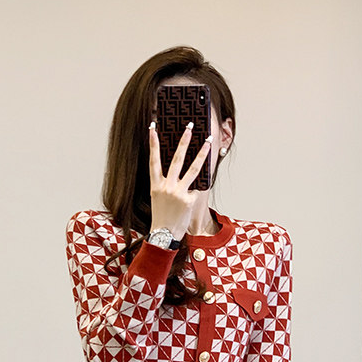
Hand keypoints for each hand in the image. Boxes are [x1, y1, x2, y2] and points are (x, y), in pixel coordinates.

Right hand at [148, 121, 212, 241]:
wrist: (164, 235)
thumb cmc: (161, 217)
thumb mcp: (158, 198)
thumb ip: (166, 184)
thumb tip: (179, 172)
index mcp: (156, 185)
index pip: (154, 160)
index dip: (153, 144)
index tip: (153, 128)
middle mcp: (167, 186)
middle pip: (176, 159)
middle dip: (183, 141)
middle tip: (189, 127)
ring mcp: (178, 192)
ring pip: (193, 168)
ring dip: (201, 153)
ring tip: (208, 141)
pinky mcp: (189, 200)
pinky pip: (196, 191)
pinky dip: (195, 194)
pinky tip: (191, 200)